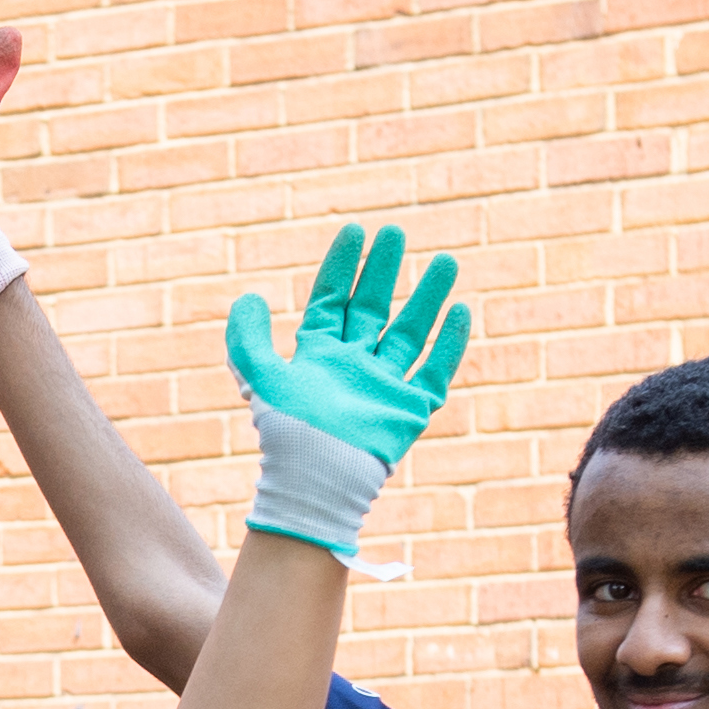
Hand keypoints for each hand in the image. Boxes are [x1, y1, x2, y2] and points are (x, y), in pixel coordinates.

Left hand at [225, 222, 471, 556]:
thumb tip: (250, 296)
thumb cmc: (286, 432)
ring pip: (410, 334)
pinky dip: (448, 345)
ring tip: (445, 261)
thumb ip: (248, 339)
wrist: (316, 478)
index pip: (332, 300)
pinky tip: (460, 312)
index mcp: (317, 357)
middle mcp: (352, 367)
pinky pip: (434, 372)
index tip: (356, 231)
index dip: (343, 267)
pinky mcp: (408, 410)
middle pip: (372, 309)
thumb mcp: (259, 378)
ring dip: (426, 298)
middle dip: (383, 272)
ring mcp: (383, 387)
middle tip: (396, 232)